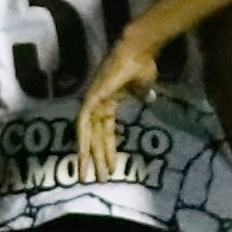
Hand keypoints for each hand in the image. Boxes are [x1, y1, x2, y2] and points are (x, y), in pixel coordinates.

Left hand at [77, 30, 159, 180]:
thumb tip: (148, 100)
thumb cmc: (143, 65)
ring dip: (87, 155)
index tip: (113, 168)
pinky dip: (83, 139)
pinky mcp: (93, 98)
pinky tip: (84, 155)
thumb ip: (142, 95)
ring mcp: (93, 101)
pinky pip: (85, 123)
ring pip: (86, 134)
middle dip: (95, 160)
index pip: (105, 133)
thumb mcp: (144, 87)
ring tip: (88, 175)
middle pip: (94, 138)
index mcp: (108, 104)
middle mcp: (97, 104)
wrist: (140, 51)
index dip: (108, 151)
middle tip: (96, 180)